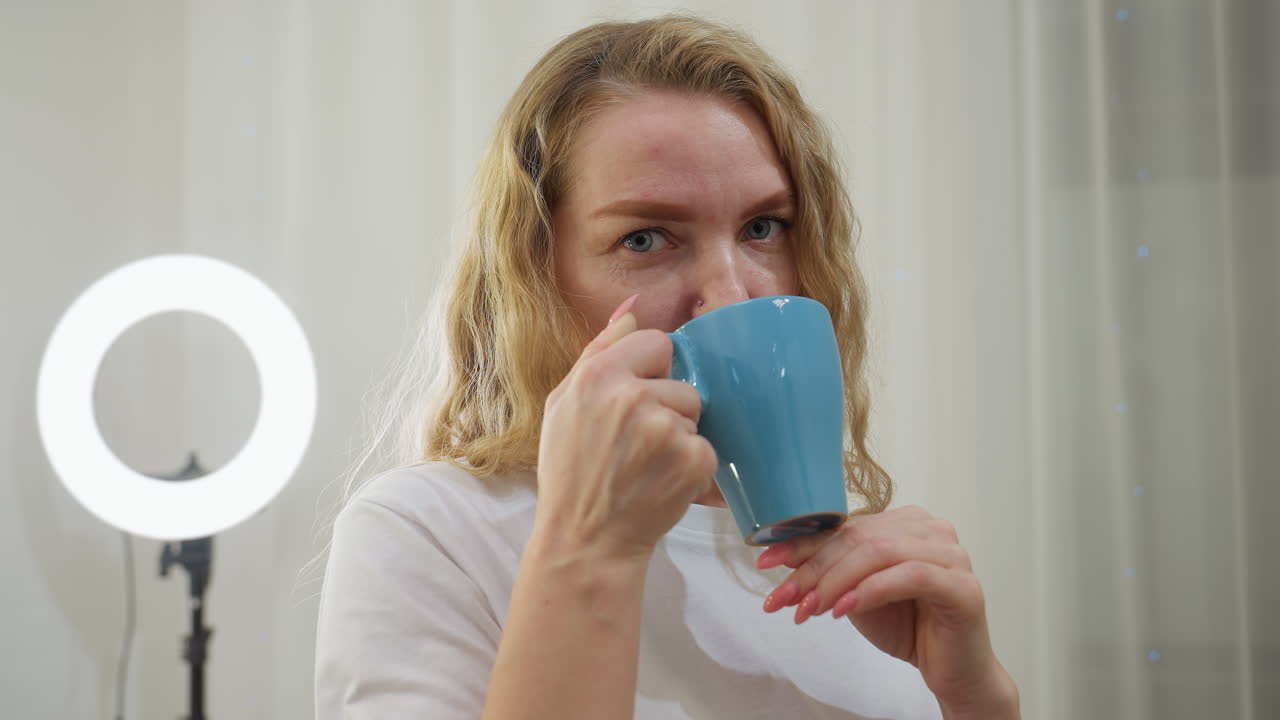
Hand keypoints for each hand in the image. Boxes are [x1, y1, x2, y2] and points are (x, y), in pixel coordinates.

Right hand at [534, 295, 717, 561]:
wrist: (585, 540)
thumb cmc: (570, 472)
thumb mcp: (563, 403)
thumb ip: (600, 350)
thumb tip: (631, 309)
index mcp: (598, 376)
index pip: (658, 342)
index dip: (650, 373)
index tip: (633, 403)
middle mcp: (632, 397)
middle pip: (681, 382)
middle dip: (667, 408)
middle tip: (635, 444)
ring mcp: (665, 429)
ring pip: (695, 415)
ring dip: (680, 438)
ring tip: (646, 466)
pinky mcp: (692, 460)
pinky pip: (707, 448)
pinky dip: (692, 468)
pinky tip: (662, 484)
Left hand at [756, 506, 1018, 717]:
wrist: (953, 671)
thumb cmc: (908, 628)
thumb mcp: (856, 595)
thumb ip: (830, 572)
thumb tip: (782, 560)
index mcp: (906, 523)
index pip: (846, 527)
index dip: (802, 544)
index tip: (766, 562)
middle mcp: (931, 529)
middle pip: (859, 538)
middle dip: (813, 569)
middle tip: (782, 597)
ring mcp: (951, 554)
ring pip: (879, 552)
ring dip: (835, 582)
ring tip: (807, 609)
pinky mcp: (962, 585)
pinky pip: (909, 575)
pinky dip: (870, 591)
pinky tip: (843, 610)